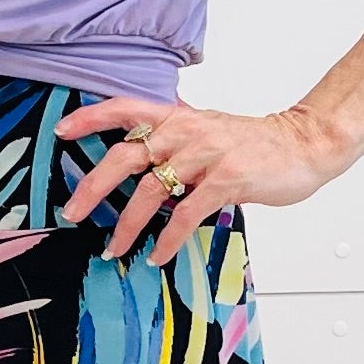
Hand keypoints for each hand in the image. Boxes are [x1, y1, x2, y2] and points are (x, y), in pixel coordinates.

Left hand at [54, 96, 349, 263]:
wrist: (303, 144)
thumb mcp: (208, 128)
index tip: (60, 132)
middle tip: (72, 212)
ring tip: (113, 249)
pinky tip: (157, 255)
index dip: (91, 117)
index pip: (126, 108)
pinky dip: (167, 240)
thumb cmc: (253, 143)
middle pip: (125, 156)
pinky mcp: (226, 181)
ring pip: (150, 192)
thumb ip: (174, 137)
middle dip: (93, 186)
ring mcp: (206, 156)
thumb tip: (138, 156)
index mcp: (178, 118)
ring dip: (127, 225)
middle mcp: (186, 132)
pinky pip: (186, 215)